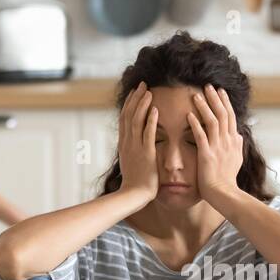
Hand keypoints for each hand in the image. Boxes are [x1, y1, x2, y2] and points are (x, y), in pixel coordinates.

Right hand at [117, 81, 158, 201]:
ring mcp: (135, 147)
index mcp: (124, 144)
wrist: (133, 195)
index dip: (129, 104)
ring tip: (148, 91)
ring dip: (142, 104)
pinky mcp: (145, 154)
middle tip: (142, 84)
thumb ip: (133, 151)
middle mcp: (127, 143)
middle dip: (135, 98)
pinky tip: (156, 110)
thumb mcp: (131, 163)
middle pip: (129, 115)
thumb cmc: (135, 182)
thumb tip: (135, 144)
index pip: (124, 119)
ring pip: (136, 120)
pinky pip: (147, 134)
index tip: (134, 92)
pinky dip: (151, 121)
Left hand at [187, 84, 242, 202]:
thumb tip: (238, 135)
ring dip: (204, 107)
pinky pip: (201, 136)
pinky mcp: (207, 155)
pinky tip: (189, 115)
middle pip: (222, 114)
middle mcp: (228, 141)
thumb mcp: (237, 159)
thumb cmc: (227, 180)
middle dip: (215, 99)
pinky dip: (195, 124)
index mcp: (234, 141)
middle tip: (208, 86)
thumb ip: (237, 145)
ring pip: (212, 121)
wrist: (225, 194)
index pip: (230, 117)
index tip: (220, 91)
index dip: (225, 103)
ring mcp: (218, 147)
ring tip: (196, 95)